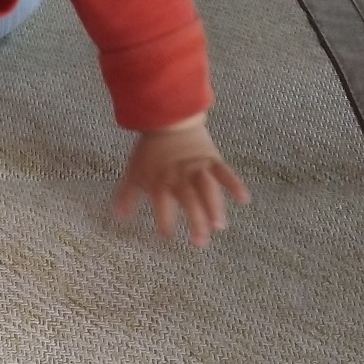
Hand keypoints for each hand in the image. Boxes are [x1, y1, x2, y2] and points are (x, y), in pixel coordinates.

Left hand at [113, 116, 249, 248]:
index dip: (164, 222)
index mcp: (160, 182)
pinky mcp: (211, 159)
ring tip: (219, 225)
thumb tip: (118, 217)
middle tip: (200, 243)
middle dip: (195, 222)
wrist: (168, 120)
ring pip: (207, 189)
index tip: (166, 237)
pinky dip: (235, 184)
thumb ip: (127, 195)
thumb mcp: (133, 172)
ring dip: (214, 207)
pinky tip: (244, 199)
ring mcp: (197, 168)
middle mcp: (179, 177)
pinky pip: (225, 172)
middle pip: (188, 201)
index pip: (162, 206)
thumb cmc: (149, 150)